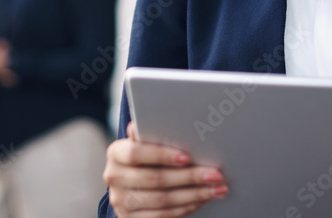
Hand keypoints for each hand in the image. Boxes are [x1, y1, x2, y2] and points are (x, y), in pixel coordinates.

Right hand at [104, 122, 227, 217]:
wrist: (131, 187)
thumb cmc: (145, 157)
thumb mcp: (144, 142)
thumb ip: (150, 133)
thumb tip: (148, 122)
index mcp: (116, 153)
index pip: (136, 153)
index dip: (161, 155)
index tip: (188, 156)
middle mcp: (114, 177)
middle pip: (155, 179)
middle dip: (190, 176)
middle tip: (215, 174)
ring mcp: (121, 201)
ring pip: (163, 200)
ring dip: (195, 194)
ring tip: (217, 188)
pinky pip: (164, 216)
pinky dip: (186, 207)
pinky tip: (202, 199)